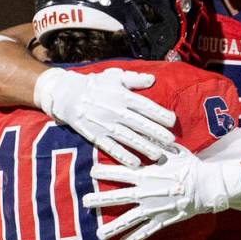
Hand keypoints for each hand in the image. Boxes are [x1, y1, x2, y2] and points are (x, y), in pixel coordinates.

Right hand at [34, 67, 176, 166]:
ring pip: (128, 138)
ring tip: (159, 155)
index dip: (160, 114)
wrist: (68, 95)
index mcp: (122, 95)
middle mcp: (115, 111)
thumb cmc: (96, 84)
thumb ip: (134, 79)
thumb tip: (152, 79)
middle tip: (171, 141)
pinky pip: (111, 148)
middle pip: (140, 124)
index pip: (145, 106)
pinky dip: (123, 156)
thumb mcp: (114, 76)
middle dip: (156, 133)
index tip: (172, 121)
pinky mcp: (96, 135)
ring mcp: (105, 124)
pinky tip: (136, 164)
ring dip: (144, 147)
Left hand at [84, 146, 240, 239]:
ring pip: (128, 219)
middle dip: (99, 200)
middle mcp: (145, 193)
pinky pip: (145, 232)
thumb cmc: (189, 165)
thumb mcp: (172, 150)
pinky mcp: (162, 220)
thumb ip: (154, 142)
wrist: (207, 186)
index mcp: (146, 174)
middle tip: (84, 202)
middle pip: (117, 197)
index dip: (105, 171)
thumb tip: (141, 129)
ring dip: (112, 227)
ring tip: (97, 234)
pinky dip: (134, 239)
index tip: (91, 171)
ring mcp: (152, 209)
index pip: (120, 172)